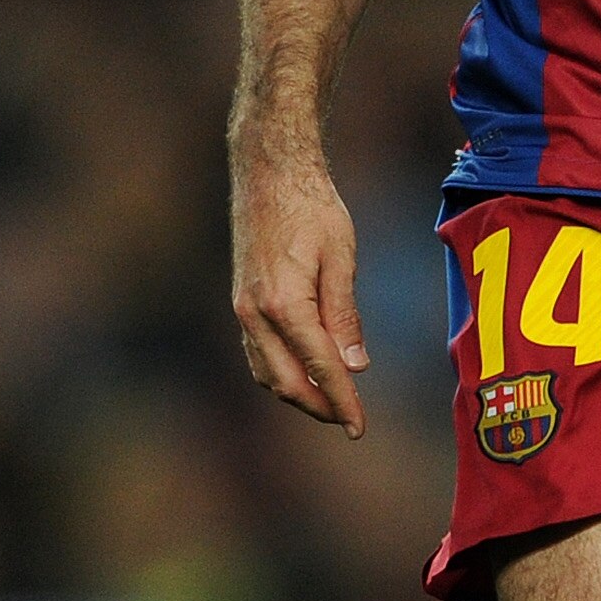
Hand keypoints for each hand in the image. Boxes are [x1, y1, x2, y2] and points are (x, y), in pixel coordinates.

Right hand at [230, 150, 369, 434]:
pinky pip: (258, 353)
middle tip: (350, 419)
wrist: (269, 171)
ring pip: (267, 372)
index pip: (319, 368)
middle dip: (319, 407)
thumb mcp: (340, 257)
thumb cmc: (312, 207)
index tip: (360, 428)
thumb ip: (345, 315)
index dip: (342, 402)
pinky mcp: (241, 302)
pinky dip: (281, 372)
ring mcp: (242, 309)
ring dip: (298, 393)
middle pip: (286, 382)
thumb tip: (354, 367)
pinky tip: (305, 372)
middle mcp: (255, 314)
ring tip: (332, 401)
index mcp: (283, 305)